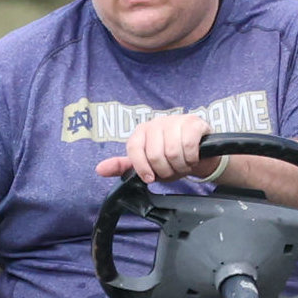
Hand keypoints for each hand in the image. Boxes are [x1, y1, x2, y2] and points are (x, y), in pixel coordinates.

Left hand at [96, 114, 222, 184]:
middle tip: (171, 171)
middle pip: (155, 154)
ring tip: (182, 165)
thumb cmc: (169, 160)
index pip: (134, 148)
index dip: (142, 167)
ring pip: (172, 151)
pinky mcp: (193, 122)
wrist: (198, 155)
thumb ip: (123, 167)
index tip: (150, 178)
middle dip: (165, 170)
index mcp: (141, 132)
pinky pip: (188, 145)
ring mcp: (175, 120)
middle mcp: (156, 123)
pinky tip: (192, 159)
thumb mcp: (145, 166)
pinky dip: (191, 159)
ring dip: (179, 166)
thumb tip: (99, 169)